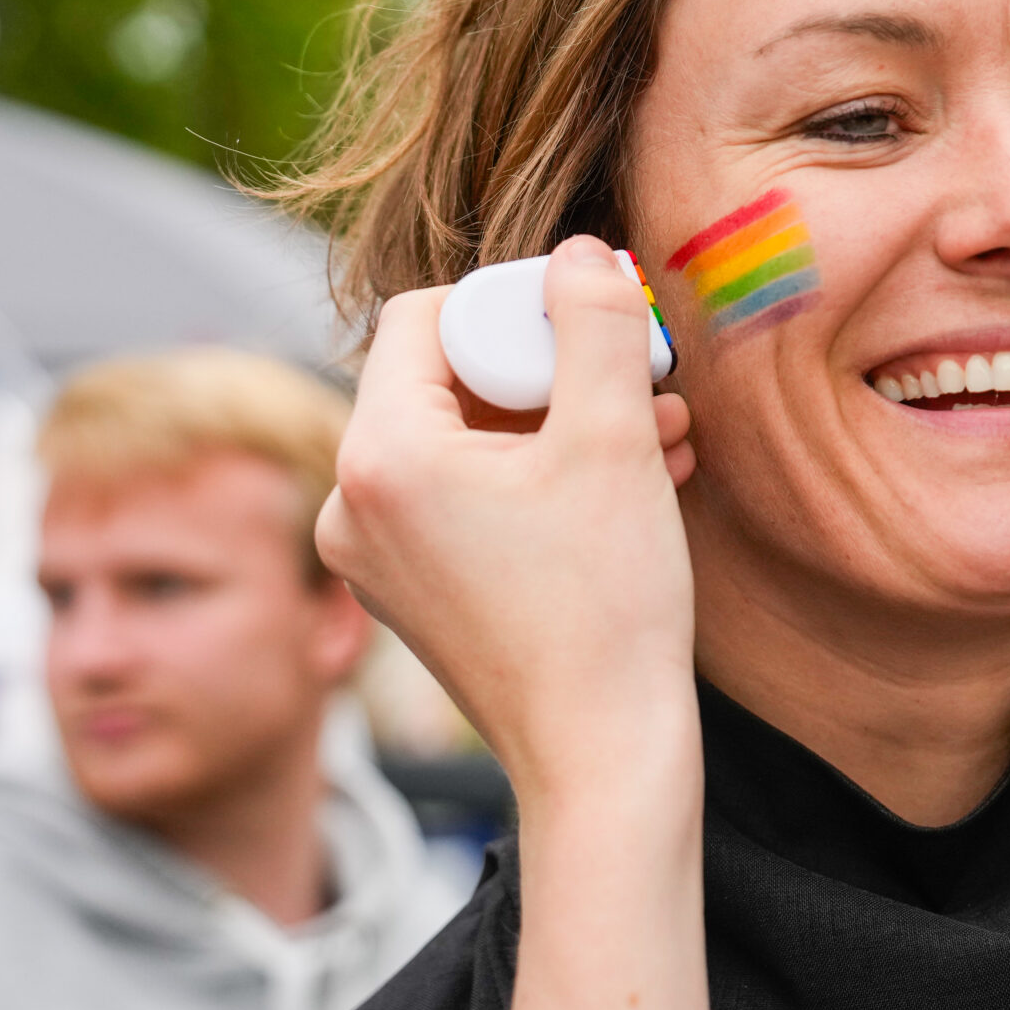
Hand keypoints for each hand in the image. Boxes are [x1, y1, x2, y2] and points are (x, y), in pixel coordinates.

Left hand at [317, 236, 698, 817]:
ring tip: (658, 438)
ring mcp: (375, 556)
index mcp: (379, 455)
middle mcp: (351, 503)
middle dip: (552, 371)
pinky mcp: (412, 591)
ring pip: (467, 440)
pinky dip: (538, 480)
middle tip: (640, 385)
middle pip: (447, 377)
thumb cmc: (606, 607)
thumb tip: (580, 251)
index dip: (516, 308)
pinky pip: (467, 498)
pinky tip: (629, 487)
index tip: (594, 339)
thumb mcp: (613, 440)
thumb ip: (596, 324)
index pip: (424, 316)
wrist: (602, 757)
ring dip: (561, 425)